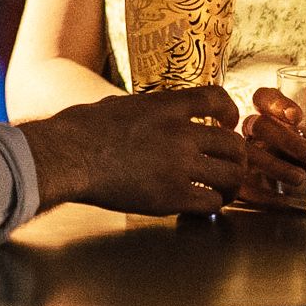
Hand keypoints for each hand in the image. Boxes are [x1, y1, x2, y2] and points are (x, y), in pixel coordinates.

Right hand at [23, 84, 246, 216]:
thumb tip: (160, 117)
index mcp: (167, 106)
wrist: (68, 155)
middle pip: (233, 143)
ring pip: (230, 175)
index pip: (217, 99)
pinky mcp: (171, 196)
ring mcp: (178, 165)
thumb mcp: (124, 105)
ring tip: (223, 189)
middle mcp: (180, 133)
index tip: (229, 122)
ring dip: (230, 183)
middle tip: (230, 164)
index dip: (230, 111)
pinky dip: (211, 206)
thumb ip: (152, 112)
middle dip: (236, 155)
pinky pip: (210, 203)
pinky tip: (202, 206)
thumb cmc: (84, 129)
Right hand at [239, 86, 305, 209]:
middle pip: (256, 124)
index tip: (297, 116)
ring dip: (274, 166)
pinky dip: (264, 194)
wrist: (297, 181)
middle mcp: (253, 131)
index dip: (275, 103)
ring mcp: (244, 154)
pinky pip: (244, 186)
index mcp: (271, 112)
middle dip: (282, 139)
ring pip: (248, 154)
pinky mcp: (243, 180)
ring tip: (300, 178)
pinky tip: (285, 200)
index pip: (263, 96)